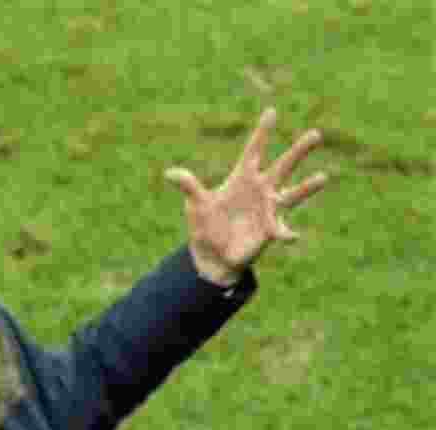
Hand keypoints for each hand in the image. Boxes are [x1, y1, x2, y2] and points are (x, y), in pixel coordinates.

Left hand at [165, 107, 326, 283]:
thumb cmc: (205, 226)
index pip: (254, 150)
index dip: (262, 132)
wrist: (213, 255)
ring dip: (307, 187)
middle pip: (283, 165)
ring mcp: (268, 208)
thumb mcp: (196, 205)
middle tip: (316, 134)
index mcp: (243, 177)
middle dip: (299, 151)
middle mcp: (261, 189)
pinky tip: (292, 236)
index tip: (272, 111)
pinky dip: (286, 234)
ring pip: (293, 193)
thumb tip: (169, 173)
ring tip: (323, 177)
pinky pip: (281, 230)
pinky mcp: (270, 230)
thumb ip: (189, 186)